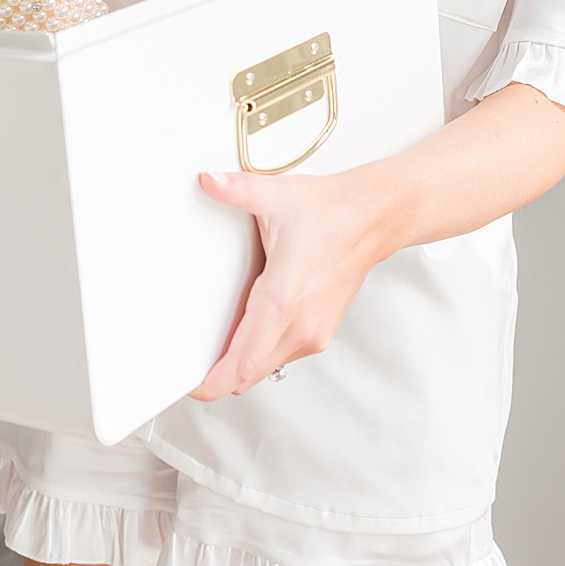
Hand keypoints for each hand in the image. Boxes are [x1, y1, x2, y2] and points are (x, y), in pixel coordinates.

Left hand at [188, 165, 379, 399]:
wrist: (377, 217)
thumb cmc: (335, 211)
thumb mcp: (279, 196)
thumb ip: (236, 189)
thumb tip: (208, 181)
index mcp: (285, 301)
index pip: (240, 366)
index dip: (210, 384)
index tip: (187, 383)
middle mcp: (301, 325)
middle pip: (246, 376)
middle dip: (216, 376)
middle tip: (188, 361)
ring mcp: (314, 332)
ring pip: (263, 368)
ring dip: (239, 363)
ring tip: (216, 341)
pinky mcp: (320, 331)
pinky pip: (280, 356)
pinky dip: (259, 352)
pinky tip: (249, 327)